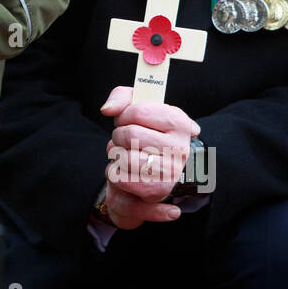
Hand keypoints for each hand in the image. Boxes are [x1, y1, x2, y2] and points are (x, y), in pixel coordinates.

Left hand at [99, 85, 199, 227]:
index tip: (126, 120)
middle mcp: (180, 148)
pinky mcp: (157, 191)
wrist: (152, 172)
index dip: (123, 116)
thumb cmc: (144, 135)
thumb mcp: (137, 108)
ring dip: (116, 156)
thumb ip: (122, 97)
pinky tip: (127, 172)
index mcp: (179, 123)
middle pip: (129, 135)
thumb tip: (108, 109)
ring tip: (126, 156)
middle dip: (119, 137)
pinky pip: (119, 177)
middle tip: (125, 141)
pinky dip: (115, 173)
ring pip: (123, 157)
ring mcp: (171, 172)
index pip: (138, 112)